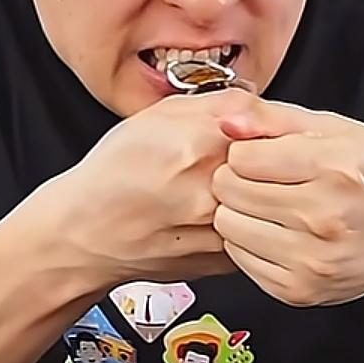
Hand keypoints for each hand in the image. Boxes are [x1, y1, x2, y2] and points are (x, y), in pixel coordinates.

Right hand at [57, 90, 265, 288]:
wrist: (85, 234)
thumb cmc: (113, 175)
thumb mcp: (158, 116)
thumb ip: (218, 103)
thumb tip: (261, 104)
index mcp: (198, 145)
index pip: (274, 126)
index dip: (277, 126)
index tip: (274, 129)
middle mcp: (213, 189)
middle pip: (278, 166)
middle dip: (273, 159)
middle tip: (251, 157)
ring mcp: (220, 229)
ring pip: (270, 201)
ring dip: (264, 191)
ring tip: (225, 186)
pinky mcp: (223, 259)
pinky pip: (256, 232)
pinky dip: (248, 220)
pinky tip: (217, 213)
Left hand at [211, 99, 363, 317]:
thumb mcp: (342, 131)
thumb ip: (278, 118)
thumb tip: (226, 123)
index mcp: (336, 168)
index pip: (243, 157)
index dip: (246, 152)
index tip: (263, 156)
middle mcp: (323, 218)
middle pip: (230, 190)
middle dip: (237, 180)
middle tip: (263, 181)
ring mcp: (310, 260)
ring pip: (227, 226)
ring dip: (239, 213)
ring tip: (269, 207)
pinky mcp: (298, 290)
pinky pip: (238, 259)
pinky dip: (249, 243)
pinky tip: (276, 234)